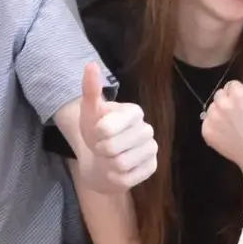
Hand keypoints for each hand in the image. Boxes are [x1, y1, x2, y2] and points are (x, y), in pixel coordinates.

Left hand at [74, 61, 158, 191]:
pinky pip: (128, 178)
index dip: (96, 134)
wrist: (102, 158)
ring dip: (108, 165)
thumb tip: (91, 64)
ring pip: (121, 164)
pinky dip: (116, 177)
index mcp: (134, 112)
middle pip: (113, 148)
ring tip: (110, 158)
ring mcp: (152, 149)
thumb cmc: (97, 132)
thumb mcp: (89, 111)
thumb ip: (90, 89)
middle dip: (102, 151)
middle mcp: (148, 129)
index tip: (98, 132)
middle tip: (103, 147)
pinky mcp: (153, 168)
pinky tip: (117, 170)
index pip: (107, 128)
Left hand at [201, 67, 242, 182]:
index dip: (241, 95)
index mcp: (238, 94)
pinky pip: (207, 122)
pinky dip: (214, 127)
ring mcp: (212, 119)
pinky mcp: (206, 131)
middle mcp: (222, 104)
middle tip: (241, 117)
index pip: (232, 86)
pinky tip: (227, 134)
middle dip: (228, 102)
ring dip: (220, 114)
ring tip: (234, 126)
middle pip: (220, 95)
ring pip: (212, 108)